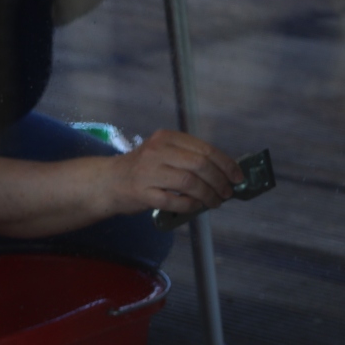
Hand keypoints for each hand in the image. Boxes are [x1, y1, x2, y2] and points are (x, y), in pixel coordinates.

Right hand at [105, 129, 242, 216]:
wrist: (107, 182)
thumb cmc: (141, 169)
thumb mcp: (162, 152)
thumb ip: (188, 157)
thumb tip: (224, 172)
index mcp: (166, 138)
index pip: (204, 149)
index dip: (226, 164)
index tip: (237, 176)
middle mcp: (157, 151)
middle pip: (199, 165)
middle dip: (220, 181)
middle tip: (227, 192)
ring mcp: (148, 172)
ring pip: (189, 183)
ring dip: (208, 195)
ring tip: (215, 202)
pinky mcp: (142, 193)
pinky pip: (175, 201)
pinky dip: (190, 205)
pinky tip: (196, 206)